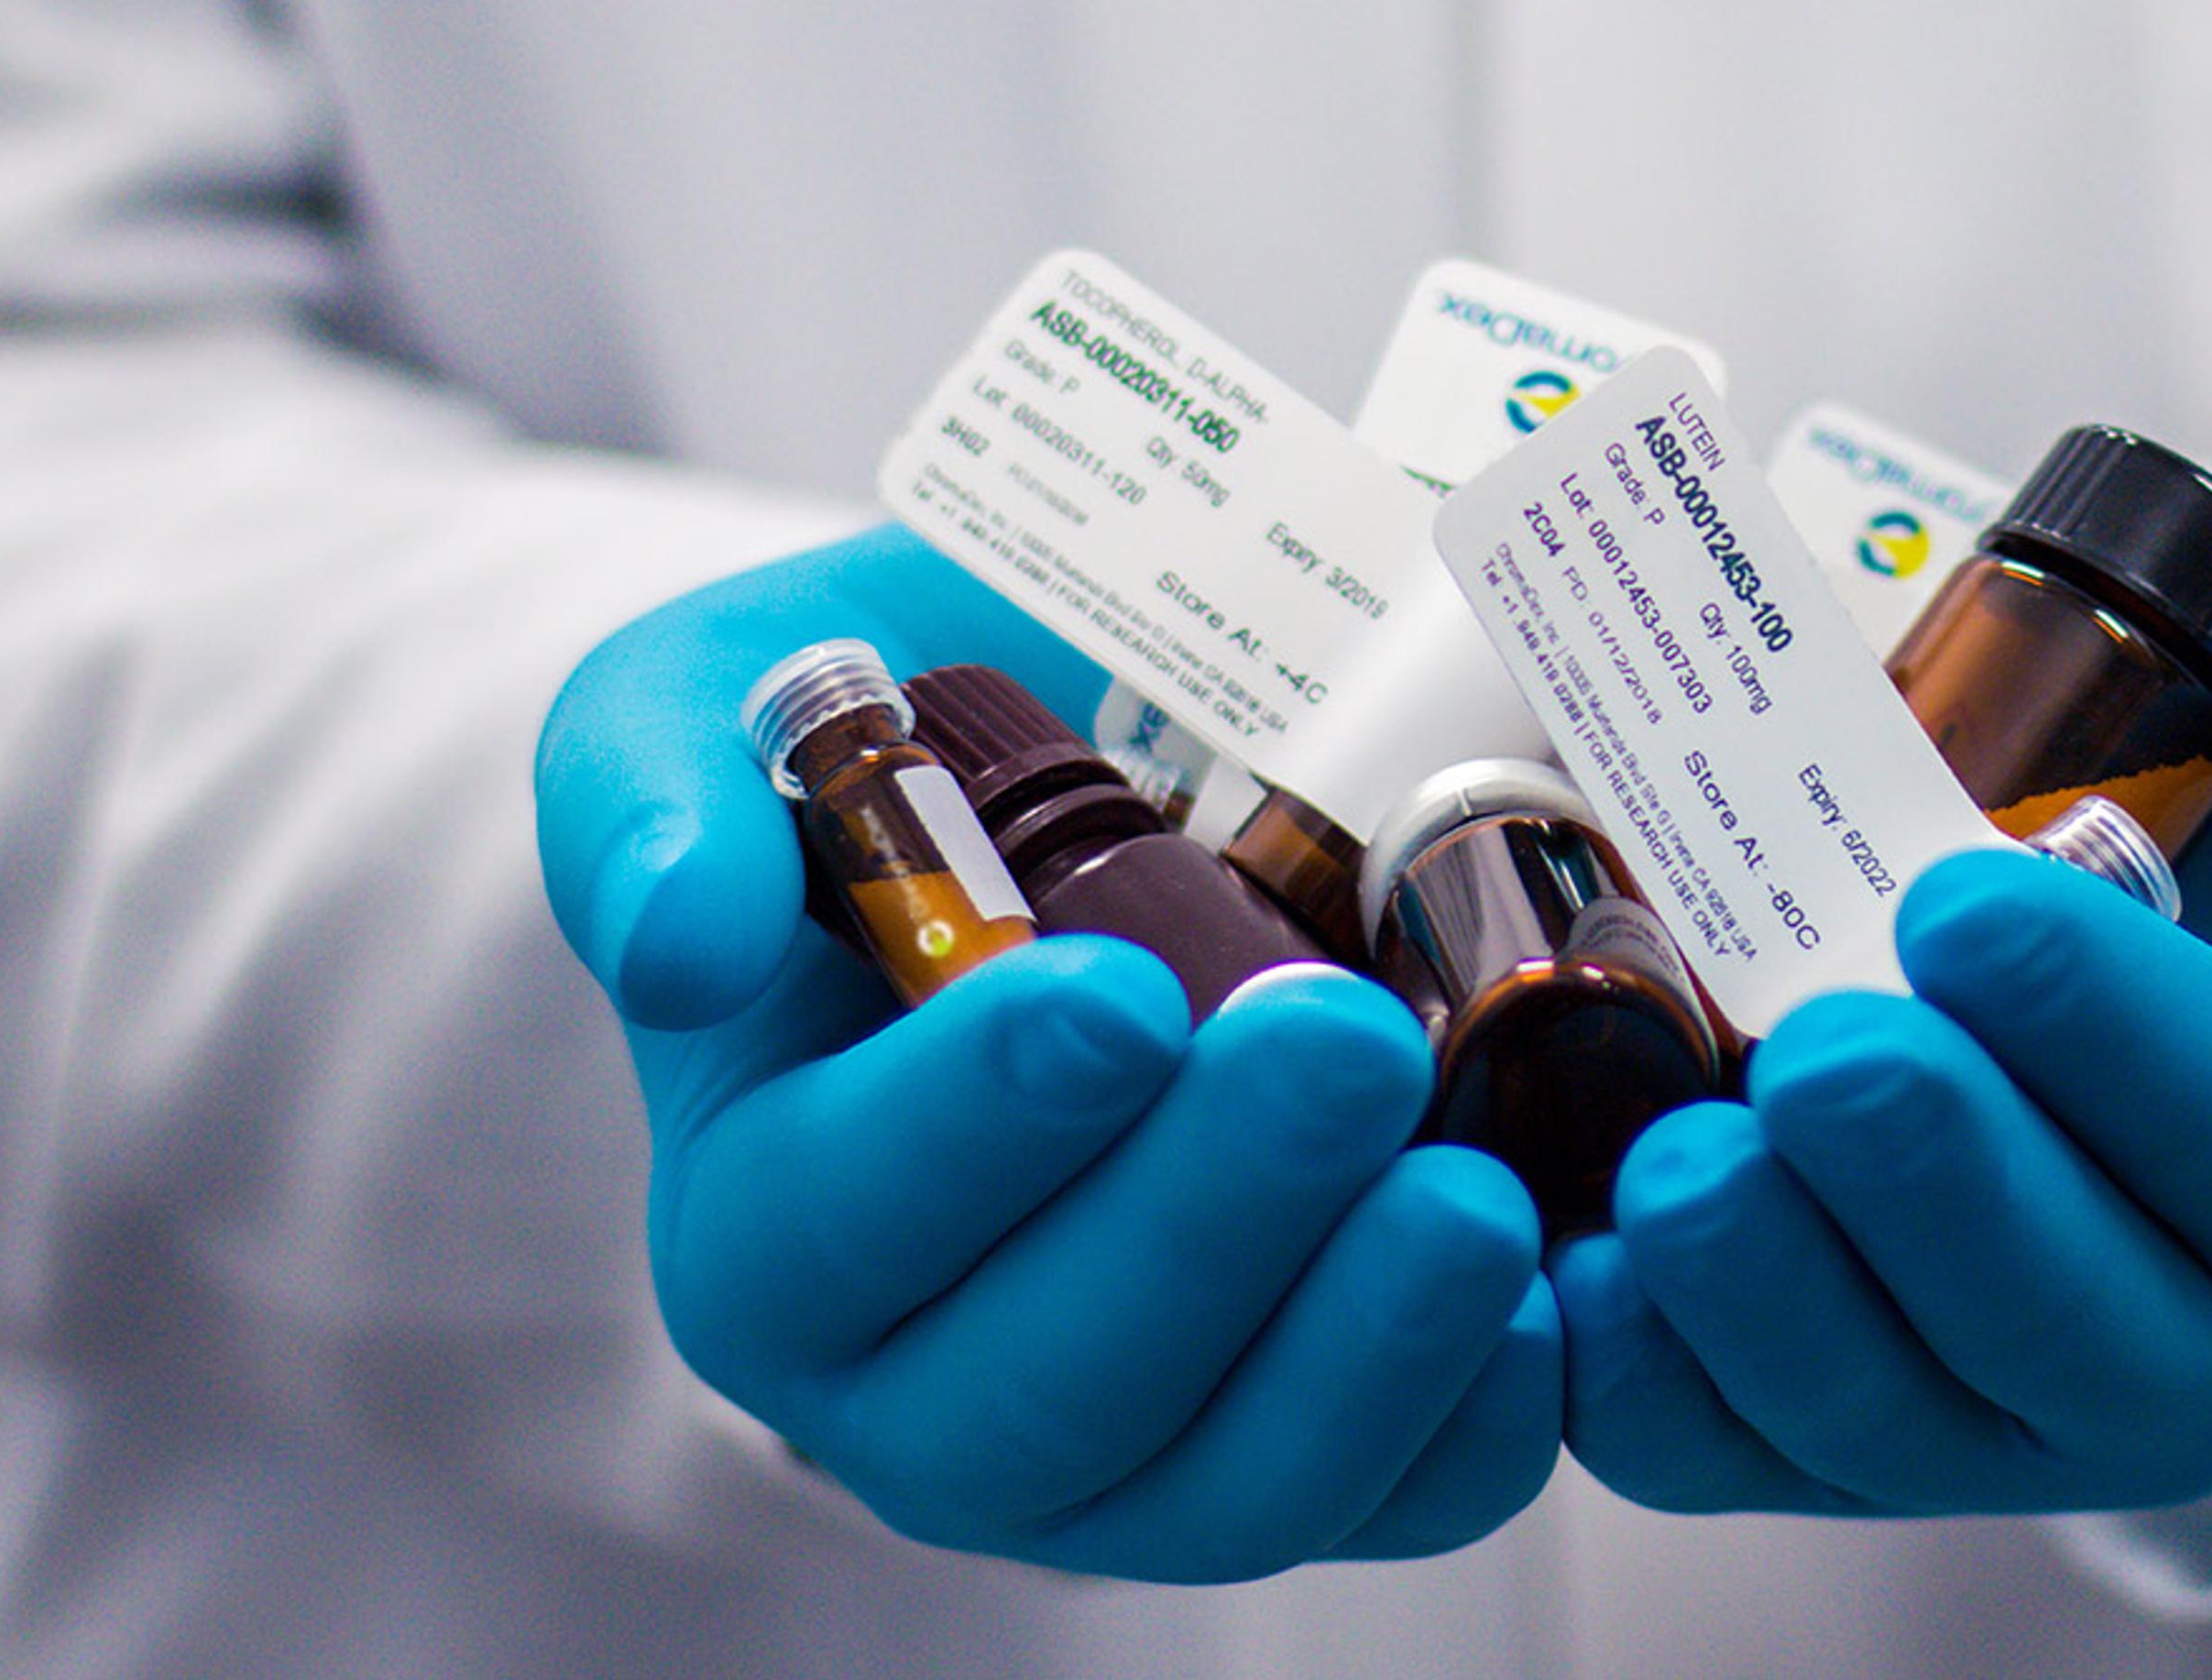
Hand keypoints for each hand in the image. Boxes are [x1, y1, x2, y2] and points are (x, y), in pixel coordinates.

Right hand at [533, 524, 1558, 1576]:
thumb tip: (677, 935)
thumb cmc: (885, 778)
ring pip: (1227, 1481)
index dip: (970, 1128)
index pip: (835, 1220)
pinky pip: (1396, 1500)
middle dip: (1206, 1222)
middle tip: (1340, 1042)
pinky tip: (1559, 1285)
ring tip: (1477, 1190)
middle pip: (1047, 1383)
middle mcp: (919, 1389)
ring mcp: (1123, 1457)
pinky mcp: (1300, 1458)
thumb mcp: (711, 712)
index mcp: (768, 1222)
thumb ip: (652, 791)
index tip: (1112, 997)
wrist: (1070, 830)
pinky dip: (1485, 1416)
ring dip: (1360, 1348)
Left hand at [1556, 502, 2211, 1512]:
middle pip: (2064, 1316)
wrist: (2105, 838)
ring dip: (1775, 1302)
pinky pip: (1727, 1451)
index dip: (2111, 1035)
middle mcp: (2187, 1340)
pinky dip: (1643, 1382)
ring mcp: (1994, 1407)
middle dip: (1935, 1188)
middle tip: (1823, 1044)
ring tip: (1680, 1162)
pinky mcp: (1823, 1424)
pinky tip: (1575, 1274)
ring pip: (1888, 1412)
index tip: (1966, 907)